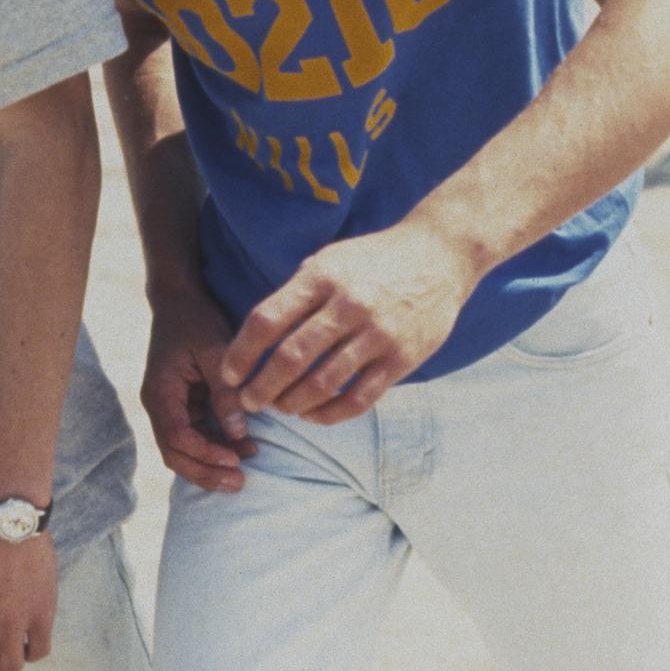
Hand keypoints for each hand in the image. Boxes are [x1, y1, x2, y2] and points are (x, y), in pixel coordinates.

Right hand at [141, 286, 258, 491]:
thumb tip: (238, 432)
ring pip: (183, 451)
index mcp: (160, 393)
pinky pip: (196, 438)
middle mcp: (160, 406)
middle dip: (205, 472)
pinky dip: (216, 448)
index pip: (177, 436)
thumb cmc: (194, 319)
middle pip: (175, 454)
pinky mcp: (184, 406)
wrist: (178, 300)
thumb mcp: (214, 347)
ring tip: (242, 477)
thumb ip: (225, 390)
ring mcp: (171, 408)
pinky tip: (244, 450)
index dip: (205, 453)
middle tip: (239, 483)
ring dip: (210, 466)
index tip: (235, 458)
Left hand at [221, 217, 478, 422]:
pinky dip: (329, 414)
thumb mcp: (328, 261)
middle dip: (261, 388)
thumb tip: (255, 338)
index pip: (267, 321)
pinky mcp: (402, 358)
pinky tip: (312, 414)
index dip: (241, 353)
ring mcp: (378, 333)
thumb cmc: (373, 261)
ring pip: (322, 384)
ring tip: (280, 407)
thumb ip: (296, 295)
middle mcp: (348, 305)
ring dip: (292, 404)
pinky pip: (358, 398)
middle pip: (290, 358)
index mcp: (321, 277)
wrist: (440, 255)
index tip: (229, 375)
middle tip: (249, 402)